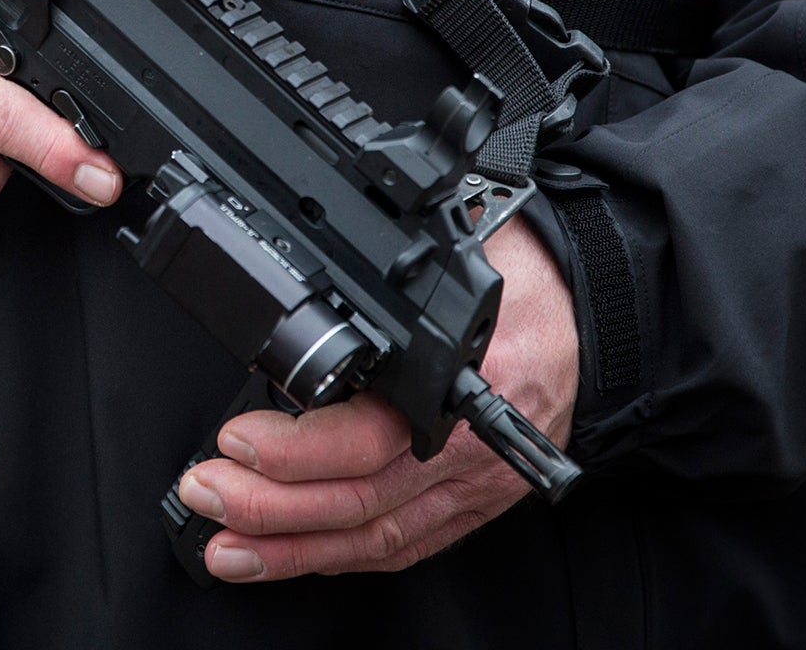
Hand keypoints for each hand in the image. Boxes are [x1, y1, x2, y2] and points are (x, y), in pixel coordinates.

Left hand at [176, 217, 576, 580]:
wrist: (599, 312)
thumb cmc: (529, 275)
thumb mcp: (465, 247)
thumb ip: (402, 267)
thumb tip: (317, 256)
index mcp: (471, 378)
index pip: (376, 437)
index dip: (299, 451)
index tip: (237, 441)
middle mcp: (473, 446)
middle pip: (363, 498)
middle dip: (272, 507)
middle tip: (207, 490)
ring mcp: (475, 484)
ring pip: (374, 536)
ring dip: (291, 548)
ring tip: (225, 545)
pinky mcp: (472, 504)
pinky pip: (401, 546)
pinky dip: (336, 558)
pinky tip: (282, 557)